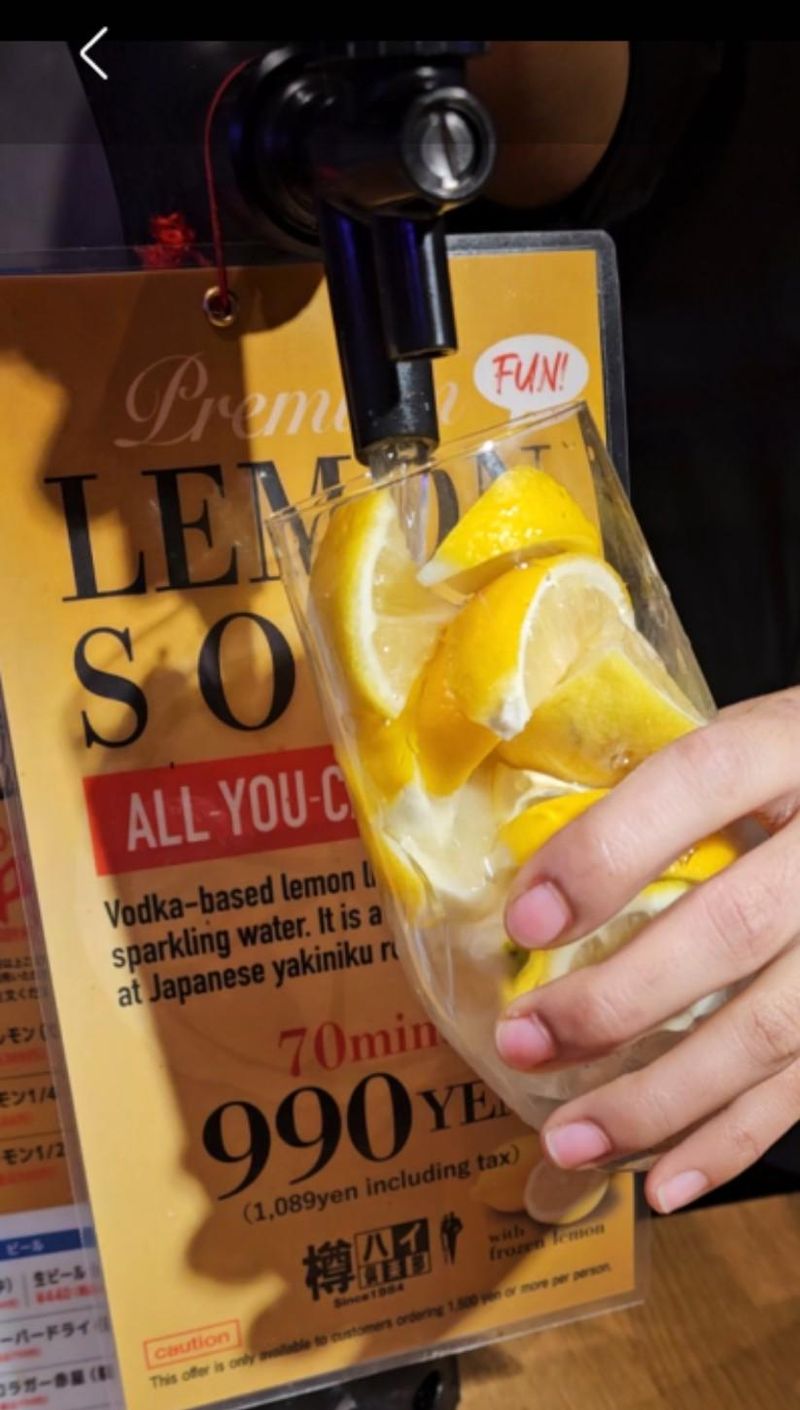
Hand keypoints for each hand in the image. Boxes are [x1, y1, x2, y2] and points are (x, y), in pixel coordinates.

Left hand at [495, 690, 799, 1211]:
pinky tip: (664, 1181)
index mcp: (788, 745)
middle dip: (616, 1000)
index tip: (526, 922)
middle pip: (731, 928)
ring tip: (570, 1139)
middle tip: (522, 1042)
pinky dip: (734, 1142)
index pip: (695, 785)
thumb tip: (519, 858)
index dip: (608, 854)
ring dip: (662, 1098)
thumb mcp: (745, 733)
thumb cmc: (795, 763)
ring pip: (772, 1028)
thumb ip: (658, 781)